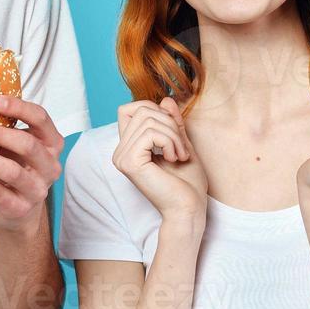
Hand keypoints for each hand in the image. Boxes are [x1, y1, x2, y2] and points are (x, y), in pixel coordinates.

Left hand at [0, 95, 64, 232]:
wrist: (19, 209)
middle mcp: (50, 165)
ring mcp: (38, 188)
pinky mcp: (21, 207)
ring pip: (12, 171)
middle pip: (27, 144)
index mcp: (52, 143)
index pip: (41, 118)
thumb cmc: (16, 167)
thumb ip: (6, 127)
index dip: (19, 107)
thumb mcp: (17, 145)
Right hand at [111, 97, 207, 219]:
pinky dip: (170, 141)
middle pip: (141, 110)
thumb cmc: (188, 184)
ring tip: (180, 155)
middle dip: (169, 123)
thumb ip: (172, 123)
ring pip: (148, 120)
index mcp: (129, 147)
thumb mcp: (182, 143)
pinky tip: (174, 158)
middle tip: (181, 148)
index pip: (129, 109)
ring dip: (173, 135)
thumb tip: (166, 99)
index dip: (153, 110)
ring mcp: (122, 157)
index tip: (172, 132)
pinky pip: (150, 133)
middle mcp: (120, 152)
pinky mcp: (129, 162)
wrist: (189, 209)